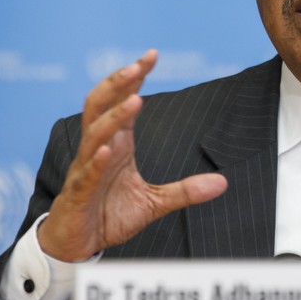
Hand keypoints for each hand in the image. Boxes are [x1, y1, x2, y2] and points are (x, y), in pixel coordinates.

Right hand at [37, 50, 227, 261]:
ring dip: (114, 117)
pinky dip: (96, 160)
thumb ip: (185, 190)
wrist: (77, 244)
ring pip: (94, 134)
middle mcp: (99, 149)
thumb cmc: (109, 214)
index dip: (134, 78)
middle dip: (118, 83)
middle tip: (137, 65)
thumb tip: (223, 183)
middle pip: (101, 106)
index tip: (151, 55)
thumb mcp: (154, 202)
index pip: (123, 101)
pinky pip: (86, 173)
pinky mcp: (78, 194)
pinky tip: (107, 149)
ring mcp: (86, 169)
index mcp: (117, 144)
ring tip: (135, 100)